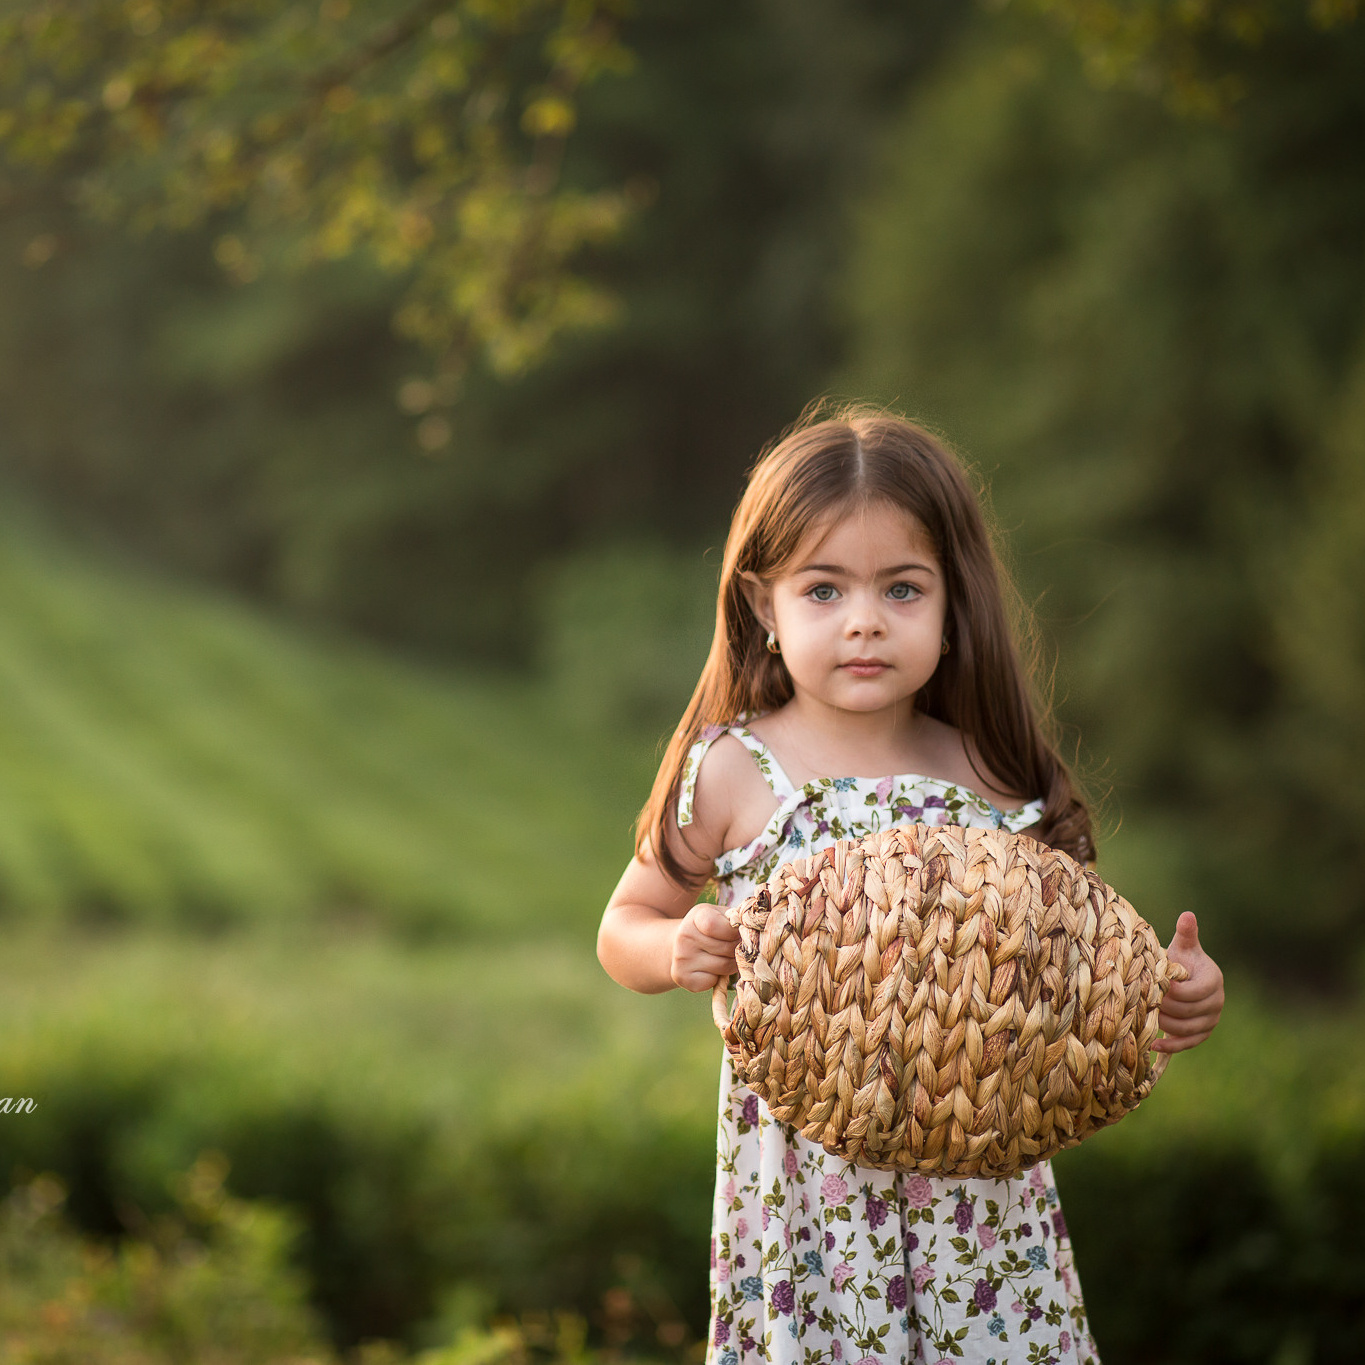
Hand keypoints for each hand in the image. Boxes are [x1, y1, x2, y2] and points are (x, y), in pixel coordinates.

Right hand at [671, 905, 739, 992]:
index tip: (737, 933)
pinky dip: (717, 979)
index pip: (716, 926)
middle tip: (736, 948)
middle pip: (727, 948)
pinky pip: (712, 982)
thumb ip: (736, 920)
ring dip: (731, 965)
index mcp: (697, 916)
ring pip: (723, 967)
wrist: (680, 945)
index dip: (734, 932)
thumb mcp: (721, 916)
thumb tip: (752, 932)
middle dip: (738, 950)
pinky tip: (711, 969)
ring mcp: (681, 957)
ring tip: (726, 958)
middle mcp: (685, 935)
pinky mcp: (682, 977)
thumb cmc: (710, 930)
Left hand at [1154, 911, 1224, 1053]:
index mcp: (1213, 980)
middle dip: (1165, 1007)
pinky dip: (1171, 1046)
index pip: (1192, 992)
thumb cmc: (1180, 960)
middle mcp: (1217, 1002)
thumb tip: (1187, 915)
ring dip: (1165, 1025)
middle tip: (1145, 1002)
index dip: (1172, 991)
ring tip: (1146, 1017)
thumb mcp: (1182, 946)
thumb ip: (1185, 934)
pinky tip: (1153, 1044)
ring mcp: (1211, 1020)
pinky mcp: (1203, 1033)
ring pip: (1187, 1029)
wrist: (1185, 979)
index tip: (1154, 985)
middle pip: (1188, 1012)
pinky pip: (1188, 1043)